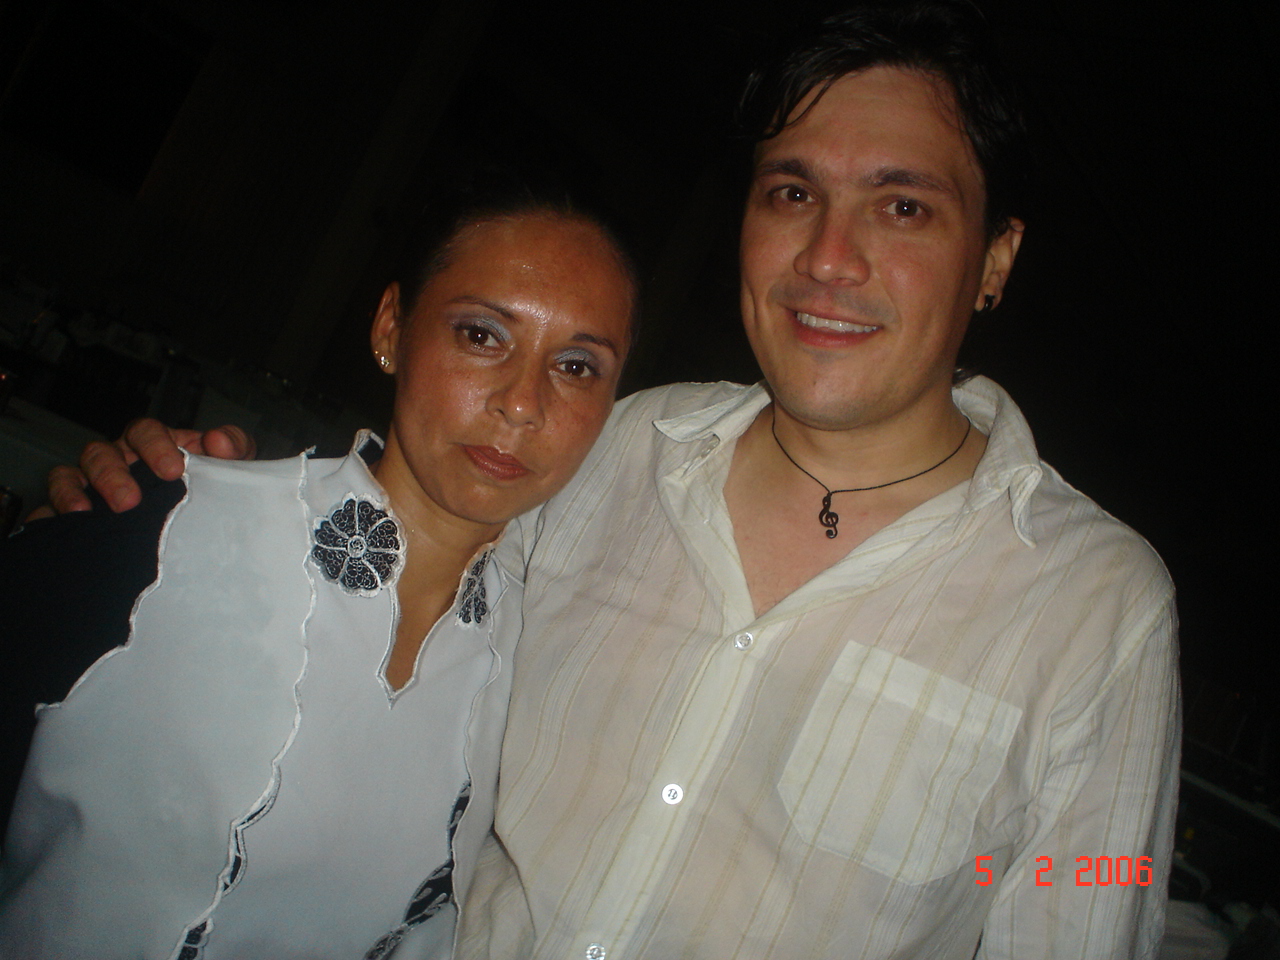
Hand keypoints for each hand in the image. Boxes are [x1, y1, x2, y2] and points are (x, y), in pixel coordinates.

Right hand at [39, 420, 255, 515]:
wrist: (197, 536)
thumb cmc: (206, 491)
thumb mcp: (226, 469)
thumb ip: (233, 448)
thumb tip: (219, 442)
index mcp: (152, 446)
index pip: (145, 432)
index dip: (156, 445)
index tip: (173, 469)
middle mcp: (118, 461)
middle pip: (102, 453)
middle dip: (114, 474)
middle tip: (131, 500)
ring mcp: (90, 486)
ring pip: (71, 474)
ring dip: (78, 491)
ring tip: (95, 512)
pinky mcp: (72, 515)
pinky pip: (51, 506)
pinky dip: (56, 509)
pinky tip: (73, 520)